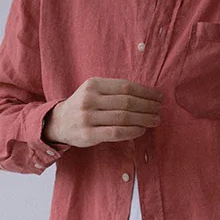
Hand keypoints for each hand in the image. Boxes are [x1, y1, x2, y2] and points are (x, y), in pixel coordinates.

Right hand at [44, 79, 163, 146]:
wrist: (59, 122)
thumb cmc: (84, 105)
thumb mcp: (94, 91)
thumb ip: (115, 90)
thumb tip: (147, 94)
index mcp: (93, 84)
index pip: (126, 87)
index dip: (145, 92)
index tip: (158, 96)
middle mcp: (89, 99)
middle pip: (127, 102)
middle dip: (148, 105)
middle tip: (160, 109)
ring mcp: (88, 117)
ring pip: (123, 117)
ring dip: (144, 119)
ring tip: (155, 120)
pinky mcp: (88, 134)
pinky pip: (116, 132)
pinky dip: (132, 131)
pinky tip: (141, 130)